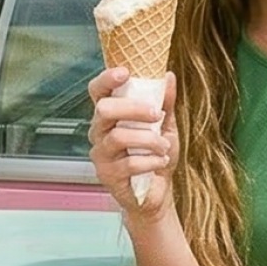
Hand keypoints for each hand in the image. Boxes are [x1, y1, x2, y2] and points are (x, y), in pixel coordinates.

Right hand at [88, 66, 175, 218]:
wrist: (157, 193)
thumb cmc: (155, 155)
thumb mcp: (165, 126)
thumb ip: (165, 102)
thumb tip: (169, 75)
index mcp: (110, 115)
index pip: (98, 91)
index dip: (106, 79)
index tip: (125, 72)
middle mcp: (99, 132)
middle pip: (104, 110)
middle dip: (134, 109)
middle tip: (157, 114)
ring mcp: (101, 154)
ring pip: (118, 137)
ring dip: (148, 139)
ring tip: (164, 146)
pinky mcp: (107, 175)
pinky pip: (128, 163)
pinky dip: (150, 161)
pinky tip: (160, 162)